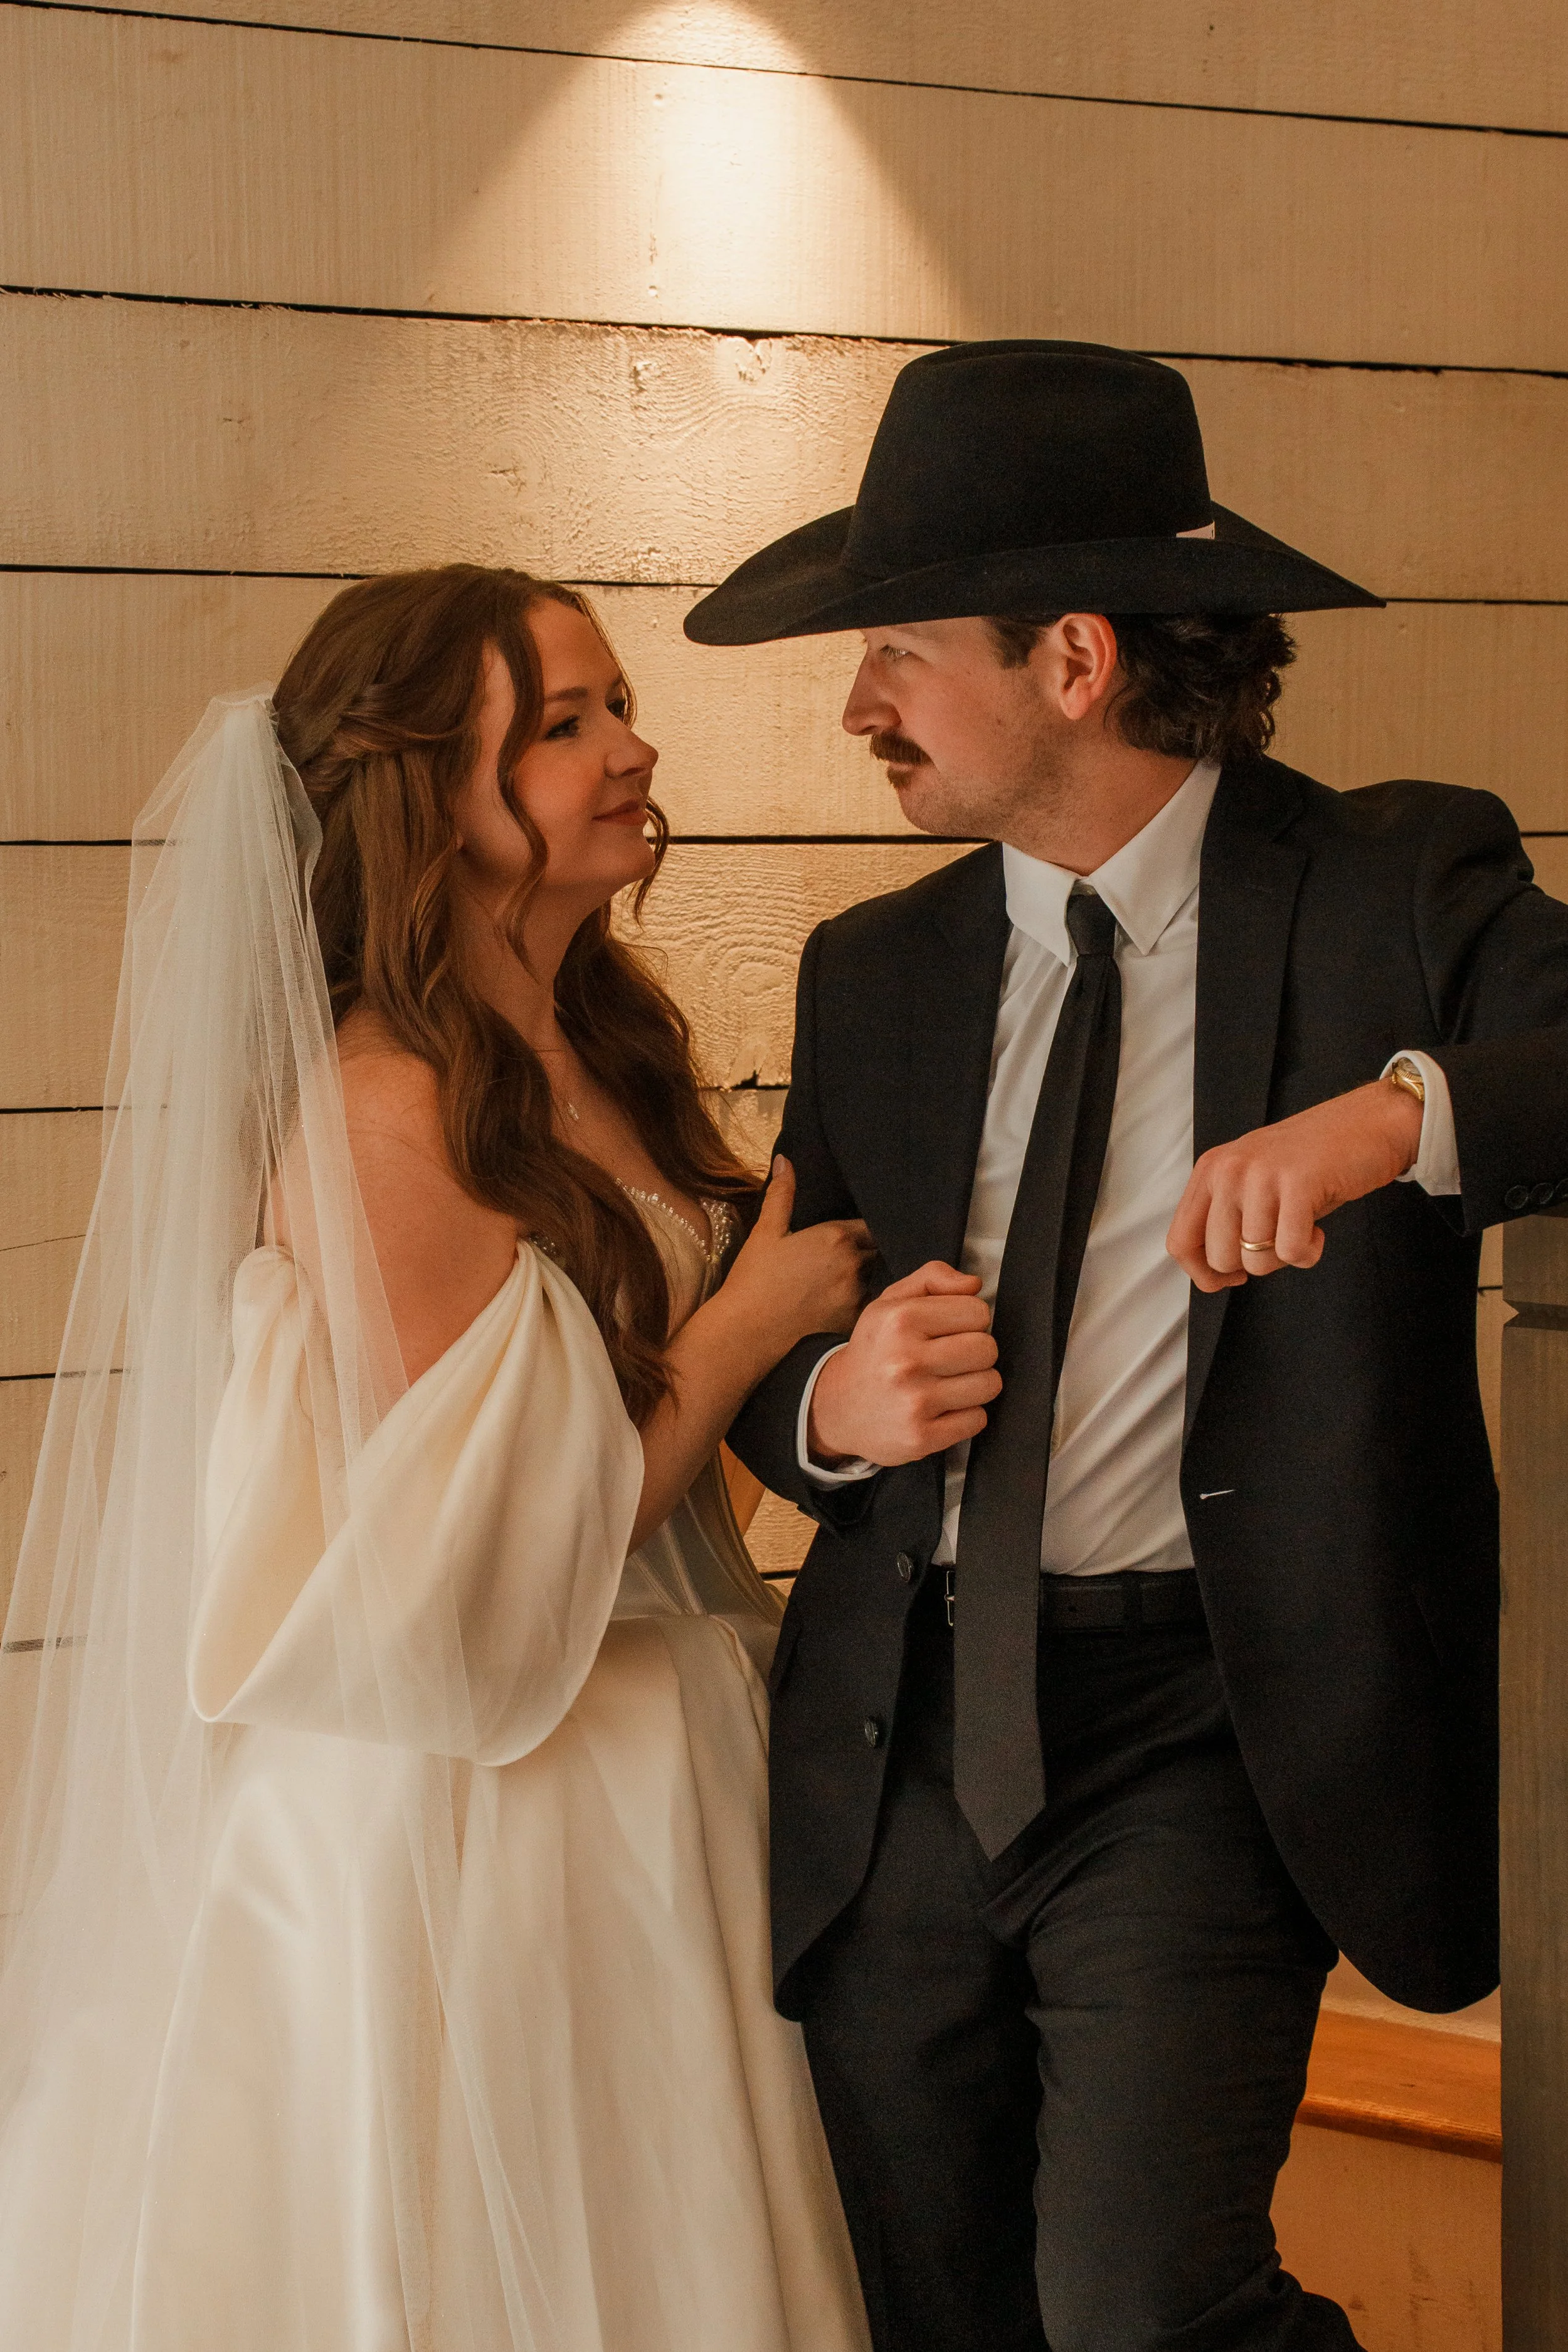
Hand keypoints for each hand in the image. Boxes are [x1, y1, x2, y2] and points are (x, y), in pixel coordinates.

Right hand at [721, 1157, 873, 1352]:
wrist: (746, 1331)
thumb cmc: (753, 1279)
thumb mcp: (765, 1232)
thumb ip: (781, 1194)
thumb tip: (785, 1160)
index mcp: (836, 1237)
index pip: (870, 1226)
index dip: (866, 1230)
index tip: (858, 1234)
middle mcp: (854, 1263)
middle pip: (877, 1251)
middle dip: (870, 1252)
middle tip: (854, 1258)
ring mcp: (857, 1295)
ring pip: (876, 1279)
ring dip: (867, 1278)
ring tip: (849, 1283)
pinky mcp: (854, 1322)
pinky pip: (870, 1307)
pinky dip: (864, 1304)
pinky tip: (847, 1307)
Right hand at [807, 1260, 999, 1467]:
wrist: (838, 1407)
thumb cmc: (875, 1351)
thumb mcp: (891, 1303)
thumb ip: (933, 1278)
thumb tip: (974, 1284)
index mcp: (900, 1320)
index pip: (977, 1312)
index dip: (969, 1320)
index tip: (950, 1330)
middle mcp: (905, 1360)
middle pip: (987, 1348)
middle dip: (977, 1352)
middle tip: (952, 1359)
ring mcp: (914, 1401)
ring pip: (989, 1384)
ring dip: (976, 1384)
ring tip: (948, 1383)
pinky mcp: (922, 1436)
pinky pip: (978, 1419)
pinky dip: (966, 1415)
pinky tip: (942, 1408)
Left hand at [1166, 1079, 1422, 1292]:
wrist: (1369, 1123)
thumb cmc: (1312, 1162)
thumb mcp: (1252, 1182)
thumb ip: (1224, 1217)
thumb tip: (1210, 1275)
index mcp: (1211, 1170)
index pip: (1180, 1241)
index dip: (1203, 1274)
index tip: (1232, 1277)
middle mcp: (1228, 1170)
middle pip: (1219, 1258)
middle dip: (1254, 1265)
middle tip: (1280, 1240)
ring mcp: (1261, 1175)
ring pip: (1255, 1259)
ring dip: (1285, 1257)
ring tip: (1301, 1227)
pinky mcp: (1298, 1184)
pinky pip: (1291, 1251)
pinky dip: (1308, 1253)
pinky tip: (1317, 1230)